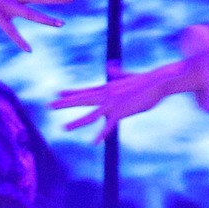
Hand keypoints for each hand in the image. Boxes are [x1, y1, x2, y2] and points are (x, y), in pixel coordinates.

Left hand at [52, 60, 197, 138]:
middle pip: (82, 99)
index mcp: (108, 88)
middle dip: (65, 103)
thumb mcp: (128, 77)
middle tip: (49, 105)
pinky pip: (109, 125)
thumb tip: (110, 65)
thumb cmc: (146, 80)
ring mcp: (113, 103)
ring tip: (63, 128)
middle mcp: (107, 94)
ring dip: (76, 122)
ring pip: (90, 115)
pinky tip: (93, 142)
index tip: (58, 93)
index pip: (86, 90)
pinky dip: (101, 134)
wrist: (159, 81)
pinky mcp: (121, 111)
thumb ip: (117, 73)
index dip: (71, 93)